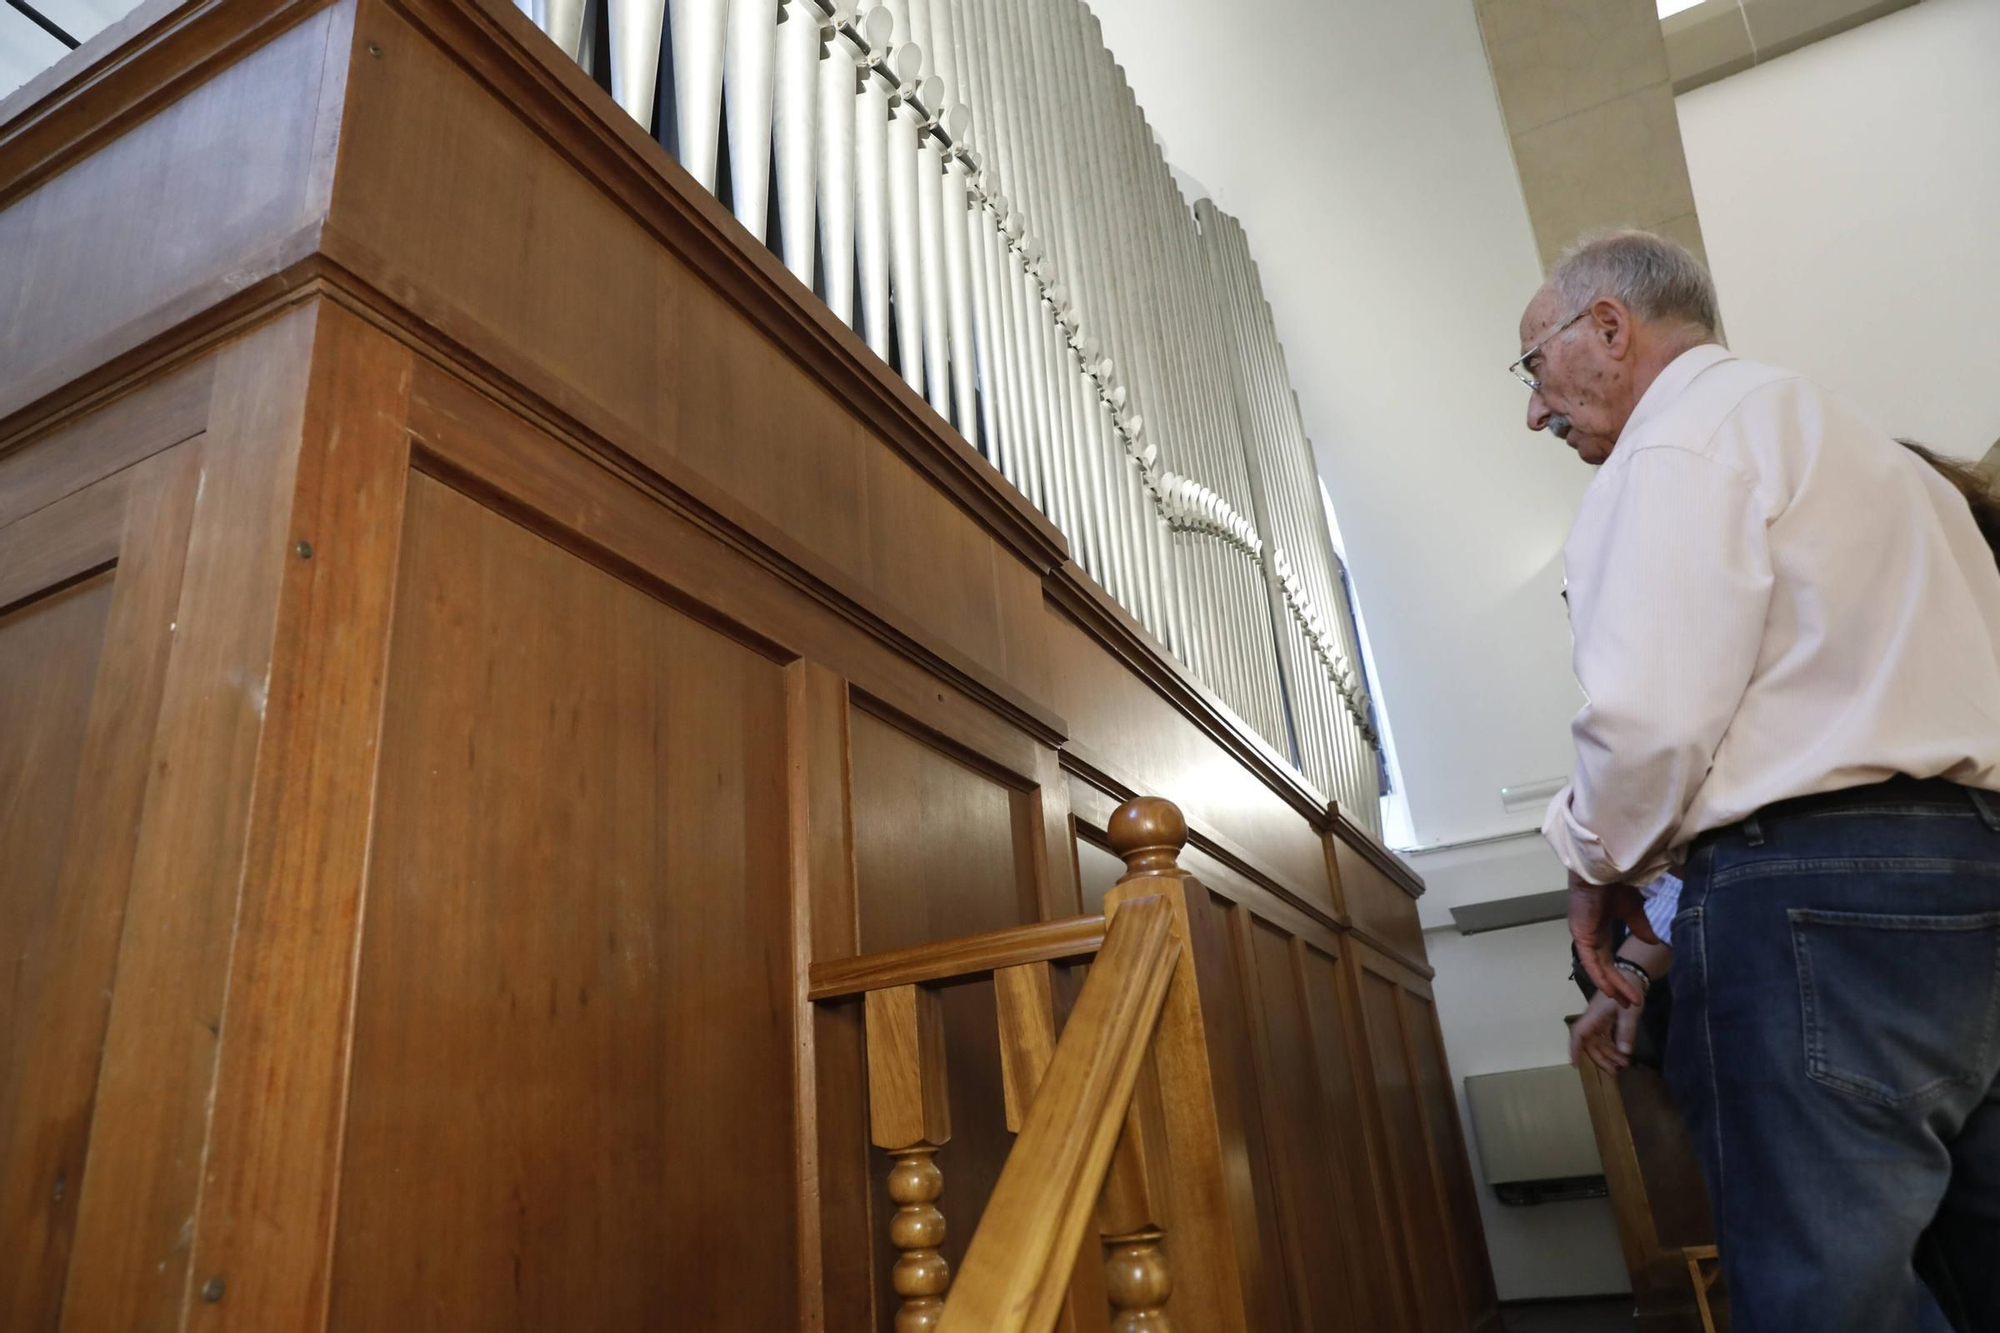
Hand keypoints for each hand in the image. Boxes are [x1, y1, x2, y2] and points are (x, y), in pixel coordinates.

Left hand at [1568, 871, 1659, 1007]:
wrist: (1605, 870)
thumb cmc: (1616, 884)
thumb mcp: (1633, 910)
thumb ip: (1640, 927)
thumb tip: (1651, 941)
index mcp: (1600, 930)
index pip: (1609, 959)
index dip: (1620, 976)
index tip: (1634, 992)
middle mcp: (1591, 936)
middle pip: (1603, 968)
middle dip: (1617, 986)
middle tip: (1630, 1004)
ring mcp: (1584, 936)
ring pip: (1598, 968)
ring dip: (1612, 986)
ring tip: (1626, 1002)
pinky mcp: (1581, 935)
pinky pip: (1589, 961)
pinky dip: (1599, 976)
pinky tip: (1609, 990)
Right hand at [1570, 989, 1641, 1074]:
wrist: (1631, 974)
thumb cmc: (1627, 990)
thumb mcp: (1629, 1012)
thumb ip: (1626, 1032)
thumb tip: (1624, 1052)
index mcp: (1594, 1016)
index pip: (1579, 1034)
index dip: (1575, 1049)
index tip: (1574, 1065)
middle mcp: (1593, 1019)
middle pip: (1591, 1043)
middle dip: (1601, 1058)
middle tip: (1615, 1072)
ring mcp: (1600, 1019)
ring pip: (1599, 1041)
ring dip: (1609, 1054)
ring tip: (1624, 1065)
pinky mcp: (1607, 1019)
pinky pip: (1606, 1037)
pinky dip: (1613, 1046)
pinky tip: (1623, 1054)